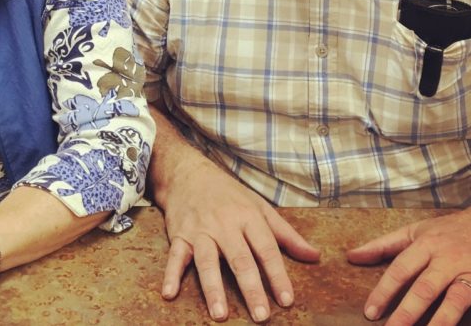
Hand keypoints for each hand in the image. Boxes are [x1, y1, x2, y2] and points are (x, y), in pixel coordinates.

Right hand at [158, 159, 319, 321]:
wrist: (188, 174)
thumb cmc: (228, 194)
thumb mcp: (260, 207)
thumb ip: (286, 235)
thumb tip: (314, 256)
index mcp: (248, 217)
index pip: (266, 250)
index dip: (277, 276)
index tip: (286, 300)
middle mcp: (224, 225)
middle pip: (239, 260)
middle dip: (250, 288)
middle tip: (261, 315)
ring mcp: (199, 231)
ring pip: (207, 262)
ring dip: (213, 288)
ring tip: (220, 314)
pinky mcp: (179, 235)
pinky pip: (175, 257)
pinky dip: (170, 275)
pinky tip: (169, 293)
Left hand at [347, 208, 470, 324]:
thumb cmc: (446, 232)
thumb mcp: (414, 231)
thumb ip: (382, 245)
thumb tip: (351, 256)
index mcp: (426, 245)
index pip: (400, 270)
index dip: (384, 292)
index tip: (370, 313)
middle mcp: (448, 260)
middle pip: (425, 289)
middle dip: (407, 313)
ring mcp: (470, 273)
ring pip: (455, 302)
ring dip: (439, 322)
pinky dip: (462, 320)